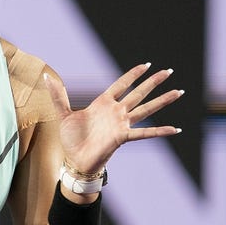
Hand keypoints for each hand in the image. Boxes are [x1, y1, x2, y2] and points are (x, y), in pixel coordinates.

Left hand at [44, 62, 182, 174]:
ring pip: (146, 109)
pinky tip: (175, 129)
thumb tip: (46, 76)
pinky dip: (160, 131)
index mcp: (103, 103)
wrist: (75, 160)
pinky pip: (145, 133)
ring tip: (179, 91)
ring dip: (162, 100)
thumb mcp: (63, 114)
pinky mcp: (123, 137)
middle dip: (153, 82)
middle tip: (169, 71)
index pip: (122, 84)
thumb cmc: (71, 139)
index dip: (133, 74)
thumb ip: (58, 95)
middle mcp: (116, 112)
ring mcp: (121, 124)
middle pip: (138, 93)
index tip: (147, 64)